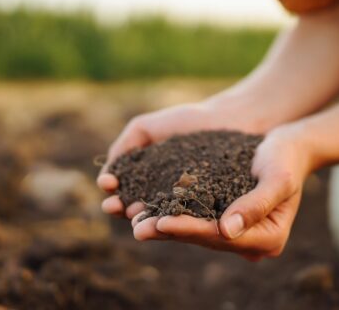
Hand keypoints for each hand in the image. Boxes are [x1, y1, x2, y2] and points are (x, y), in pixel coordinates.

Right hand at [97, 100, 263, 218]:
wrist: (232, 119)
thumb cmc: (190, 121)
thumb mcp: (146, 128)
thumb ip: (124, 146)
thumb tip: (106, 175)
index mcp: (148, 181)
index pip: (124, 193)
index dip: (113, 192)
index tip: (108, 186)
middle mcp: (165, 197)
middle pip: (138, 209)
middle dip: (123, 209)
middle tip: (114, 206)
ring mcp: (187, 206)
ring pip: (160, 217)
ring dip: (144, 219)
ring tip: (134, 215)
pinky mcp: (210, 212)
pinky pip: (190, 217)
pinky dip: (175, 219)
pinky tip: (163, 216)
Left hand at [131, 125, 312, 260]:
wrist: (288, 146)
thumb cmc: (286, 158)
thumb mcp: (277, 177)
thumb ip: (256, 204)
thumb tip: (227, 230)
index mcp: (269, 238)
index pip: (221, 237)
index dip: (190, 229)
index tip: (162, 222)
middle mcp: (251, 242)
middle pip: (204, 238)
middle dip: (169, 231)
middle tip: (137, 228)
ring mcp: (237, 233)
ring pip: (195, 232)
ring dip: (164, 226)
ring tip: (134, 221)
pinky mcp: (224, 218)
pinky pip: (194, 219)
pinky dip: (171, 213)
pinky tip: (146, 208)